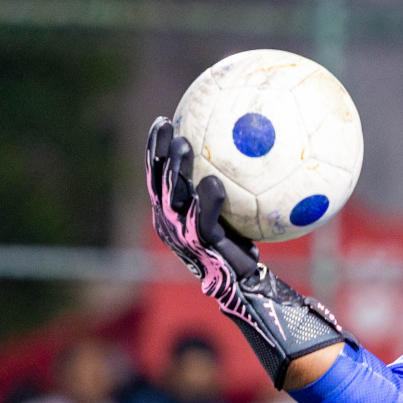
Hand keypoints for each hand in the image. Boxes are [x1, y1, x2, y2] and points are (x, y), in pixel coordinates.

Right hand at [146, 117, 258, 293]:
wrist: (244, 280)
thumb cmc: (239, 242)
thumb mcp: (231, 210)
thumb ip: (227, 184)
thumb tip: (247, 146)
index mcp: (170, 210)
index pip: (157, 174)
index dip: (155, 148)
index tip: (162, 121)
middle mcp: (169, 221)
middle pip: (157, 181)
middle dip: (159, 152)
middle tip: (166, 125)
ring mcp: (182, 234)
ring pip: (173, 197)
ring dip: (176, 170)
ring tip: (183, 146)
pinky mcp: (201, 246)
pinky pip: (201, 220)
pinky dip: (206, 201)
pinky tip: (214, 183)